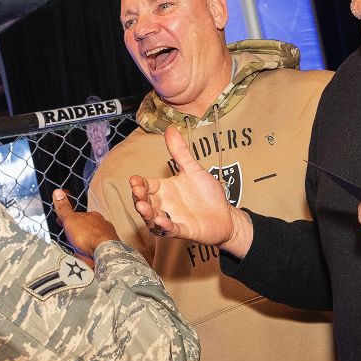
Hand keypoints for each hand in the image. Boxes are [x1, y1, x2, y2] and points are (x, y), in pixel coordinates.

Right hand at [52, 189, 117, 260]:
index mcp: (92, 215)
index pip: (77, 215)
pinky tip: (87, 254)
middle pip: (86, 226)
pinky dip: (92, 250)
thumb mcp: (70, 220)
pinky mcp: (108, 248)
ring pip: (93, 237)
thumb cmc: (89, 236)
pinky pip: (97, 248)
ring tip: (78, 247)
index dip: (67, 220)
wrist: (104, 252)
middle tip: (69, 237)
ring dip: (86, 241)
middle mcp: (101, 224)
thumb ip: (64, 208)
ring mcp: (106, 236)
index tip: (60, 222)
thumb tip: (57, 192)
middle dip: (78, 231)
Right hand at [129, 127, 253, 255]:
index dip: (139, 184)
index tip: (134, 180)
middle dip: (139, 198)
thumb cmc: (207, 194)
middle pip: (145, 203)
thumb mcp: (193, 170)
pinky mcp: (184, 231)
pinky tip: (161, 221)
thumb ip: (180, 153)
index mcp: (165, 190)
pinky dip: (165, 227)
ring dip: (147, 214)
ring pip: (153, 219)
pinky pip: (171, 231)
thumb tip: (170, 129)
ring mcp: (173, 219)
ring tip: (143, 207)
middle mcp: (165, 205)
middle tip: (137, 192)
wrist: (226, 215)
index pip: (146, 186)